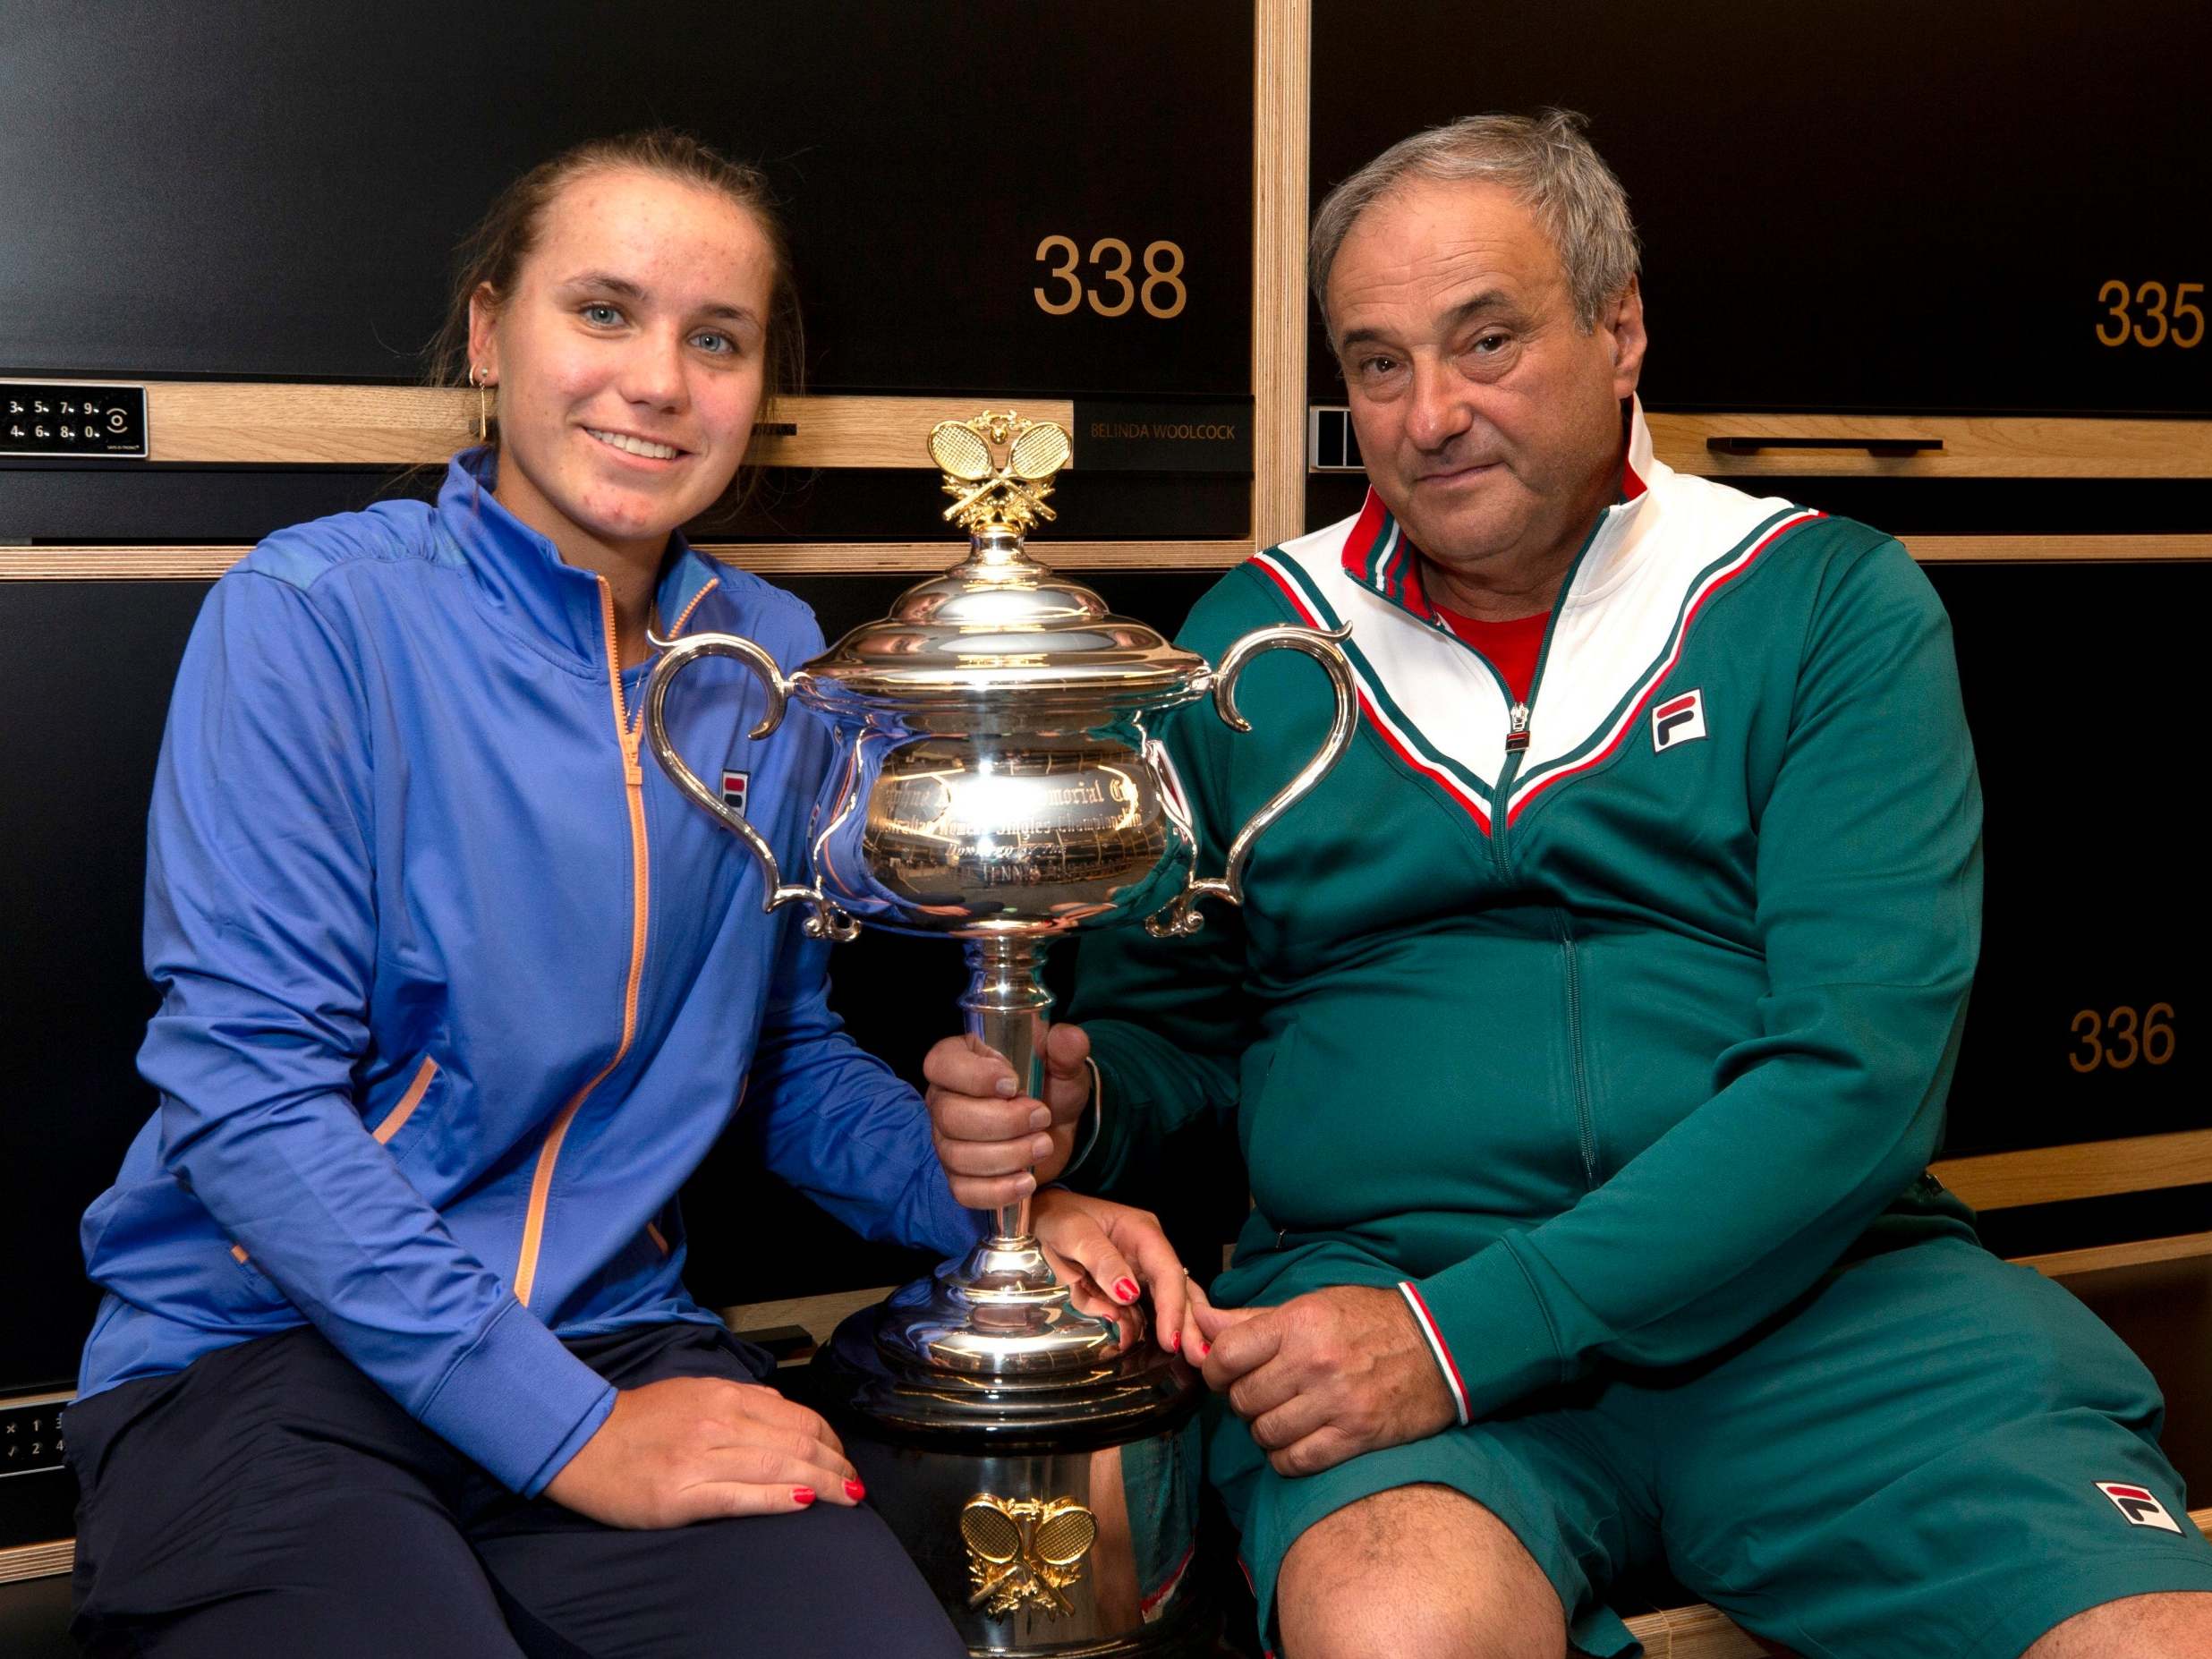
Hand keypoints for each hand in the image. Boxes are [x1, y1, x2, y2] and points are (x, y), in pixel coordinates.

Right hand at [543, 1375, 861, 1527]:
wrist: (582, 1442)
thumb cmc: (640, 1420)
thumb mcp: (696, 1391)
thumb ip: (742, 1400)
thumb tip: (784, 1411)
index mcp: (726, 1396)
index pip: (798, 1418)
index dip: (831, 1441)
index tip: (844, 1460)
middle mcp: (719, 1422)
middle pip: (797, 1443)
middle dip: (836, 1466)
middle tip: (856, 1486)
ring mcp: (701, 1459)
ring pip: (779, 1468)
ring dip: (823, 1484)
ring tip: (846, 1498)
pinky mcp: (681, 1496)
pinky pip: (742, 1496)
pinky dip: (779, 1498)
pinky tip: (805, 1502)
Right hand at [922, 1024, 1092, 1207]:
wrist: (1058, 1127)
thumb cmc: (1048, 1086)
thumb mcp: (1062, 1063)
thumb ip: (1066, 1048)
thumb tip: (1068, 1038)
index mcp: (957, 1061)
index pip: (941, 1065)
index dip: (973, 1077)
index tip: (1013, 1084)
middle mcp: (943, 1101)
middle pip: (950, 1116)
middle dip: (1002, 1121)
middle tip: (1042, 1117)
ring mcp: (947, 1142)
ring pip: (958, 1156)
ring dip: (1008, 1155)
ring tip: (1044, 1145)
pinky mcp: (961, 1176)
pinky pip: (964, 1191)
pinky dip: (997, 1190)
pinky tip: (1026, 1181)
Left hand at [1031, 1188, 1211, 1357]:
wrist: (1044, 1218)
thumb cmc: (1059, 1217)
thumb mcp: (1075, 1233)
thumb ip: (1101, 1259)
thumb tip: (1128, 1293)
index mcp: (1143, 1233)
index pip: (1167, 1271)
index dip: (1172, 1306)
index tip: (1169, 1338)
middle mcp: (1149, 1254)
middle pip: (1177, 1289)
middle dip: (1189, 1323)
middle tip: (1197, 1356)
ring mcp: (1140, 1272)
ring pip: (1166, 1304)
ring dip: (1174, 1330)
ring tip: (1190, 1360)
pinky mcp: (1127, 1289)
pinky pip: (1140, 1313)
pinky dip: (1142, 1330)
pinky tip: (1147, 1348)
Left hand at [1196, 1285, 1456, 1476]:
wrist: (1442, 1345)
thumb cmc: (1371, 1320)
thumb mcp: (1313, 1305)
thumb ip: (1253, 1319)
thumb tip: (1201, 1319)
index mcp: (1300, 1322)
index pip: (1227, 1354)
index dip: (1216, 1369)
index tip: (1226, 1373)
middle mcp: (1314, 1362)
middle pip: (1244, 1399)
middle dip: (1244, 1401)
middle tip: (1262, 1395)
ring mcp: (1336, 1402)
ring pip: (1265, 1434)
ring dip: (1266, 1431)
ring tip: (1284, 1416)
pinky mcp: (1356, 1435)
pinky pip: (1296, 1461)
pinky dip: (1287, 1457)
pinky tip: (1298, 1442)